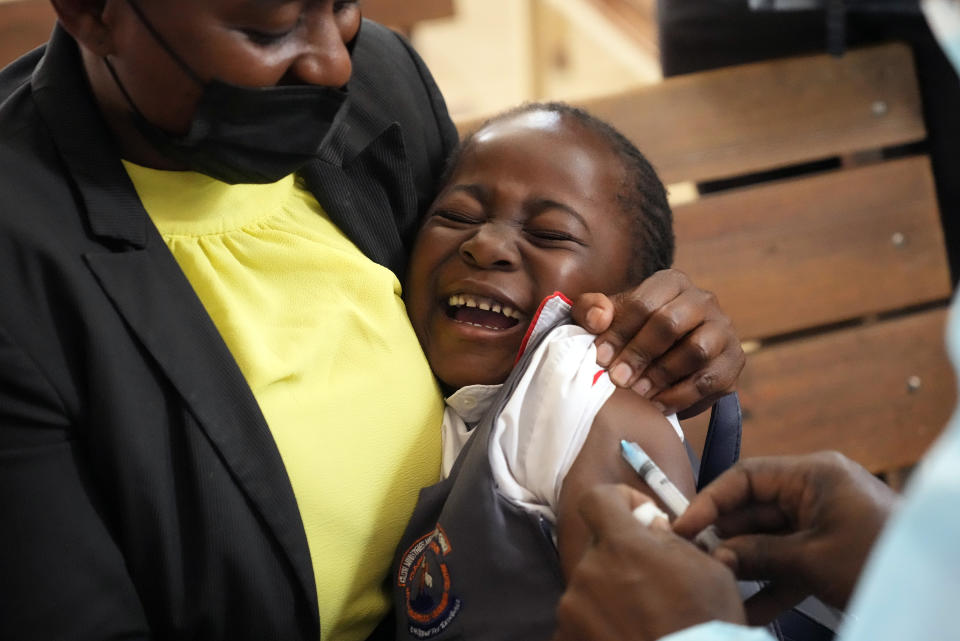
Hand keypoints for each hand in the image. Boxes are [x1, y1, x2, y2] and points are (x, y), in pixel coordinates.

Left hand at [553, 484, 744, 640]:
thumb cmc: (706, 623)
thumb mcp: (709, 571)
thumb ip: (672, 540)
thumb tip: (652, 529)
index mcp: (621, 545)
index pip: (597, 500)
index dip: (618, 501)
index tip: (641, 519)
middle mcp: (588, 572)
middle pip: (598, 550)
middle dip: (622, 560)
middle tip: (652, 585)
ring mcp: (572, 610)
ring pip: (589, 588)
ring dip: (611, 596)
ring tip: (642, 620)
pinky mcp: (566, 638)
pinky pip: (578, 623)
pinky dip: (598, 627)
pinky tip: (626, 636)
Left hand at [571, 269, 743, 417]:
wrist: (664, 359)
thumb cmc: (630, 333)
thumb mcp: (607, 318)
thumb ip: (591, 310)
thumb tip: (597, 318)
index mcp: (671, 282)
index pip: (644, 303)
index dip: (619, 332)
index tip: (600, 358)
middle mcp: (703, 300)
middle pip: (670, 323)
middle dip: (640, 354)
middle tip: (618, 379)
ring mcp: (723, 330)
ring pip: (696, 350)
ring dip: (662, 375)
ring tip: (637, 393)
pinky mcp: (733, 361)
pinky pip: (711, 380)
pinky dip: (682, 396)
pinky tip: (657, 406)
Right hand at [673, 452, 897, 622]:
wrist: (936, 587)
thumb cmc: (876, 561)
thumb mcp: (812, 559)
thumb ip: (758, 554)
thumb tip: (713, 556)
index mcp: (813, 475)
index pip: (747, 477)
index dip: (711, 500)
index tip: (683, 526)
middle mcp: (814, 493)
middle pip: (753, 508)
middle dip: (724, 537)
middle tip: (692, 560)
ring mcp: (822, 524)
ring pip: (767, 539)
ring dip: (743, 565)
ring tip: (713, 585)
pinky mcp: (829, 554)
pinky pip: (789, 563)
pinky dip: (770, 585)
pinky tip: (747, 610)